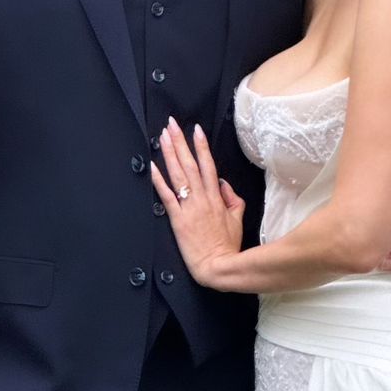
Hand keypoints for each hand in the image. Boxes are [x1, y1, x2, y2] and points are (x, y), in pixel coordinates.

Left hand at [151, 118, 244, 286]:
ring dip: (170, 153)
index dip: (201, 146)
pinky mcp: (177, 219)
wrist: (218, 266)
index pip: (208, 165)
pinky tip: (151, 166)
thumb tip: (224, 183)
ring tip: (163, 137)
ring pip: (178, 174)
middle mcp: (202, 197)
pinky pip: (167, 196)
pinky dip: (158, 180)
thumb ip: (232, 198)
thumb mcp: (238, 218)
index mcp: (216, 197)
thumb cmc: (228, 245)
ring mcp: (189, 207)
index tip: (196, 129)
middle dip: (180, 142)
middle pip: (189, 164)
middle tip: (172, 124)